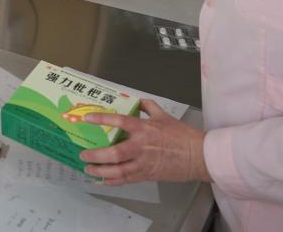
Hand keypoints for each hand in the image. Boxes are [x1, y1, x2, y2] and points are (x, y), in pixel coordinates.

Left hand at [78, 99, 210, 184]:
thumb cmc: (183, 136)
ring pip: (117, 170)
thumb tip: (137, 102)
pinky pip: (126, 179)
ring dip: (100, 170)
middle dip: (96, 155)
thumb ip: (148, 107)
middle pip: (114, 153)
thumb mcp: (164, 116)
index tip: (87, 118)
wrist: (199, 157)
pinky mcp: (147, 175)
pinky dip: (113, 181)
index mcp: (144, 129)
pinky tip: (103, 180)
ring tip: (88, 168)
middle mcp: (141, 146)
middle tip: (83, 153)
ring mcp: (143, 163)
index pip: (119, 121)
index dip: (101, 119)